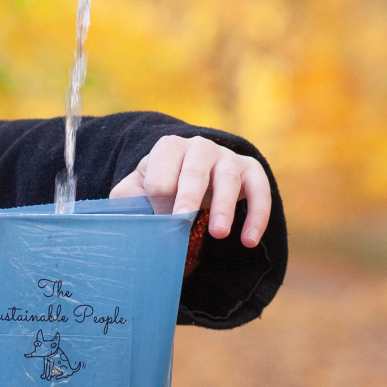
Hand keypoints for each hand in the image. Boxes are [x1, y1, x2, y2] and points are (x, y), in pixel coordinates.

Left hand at [109, 135, 270, 246]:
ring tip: (218, 234)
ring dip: (224, 206)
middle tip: (183, 220)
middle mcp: (199, 146)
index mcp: (168, 148)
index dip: (158, 200)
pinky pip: (259, 189)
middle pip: (194, 170)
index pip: (161, 174)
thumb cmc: (163, 184)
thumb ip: (128, 198)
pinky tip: (249, 240)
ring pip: (228, 178)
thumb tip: (126, 219)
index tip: (159, 220)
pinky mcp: (251, 170)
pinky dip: (257, 214)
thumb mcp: (139, 187)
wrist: (194, 173)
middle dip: (189, 195)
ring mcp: (227, 156)